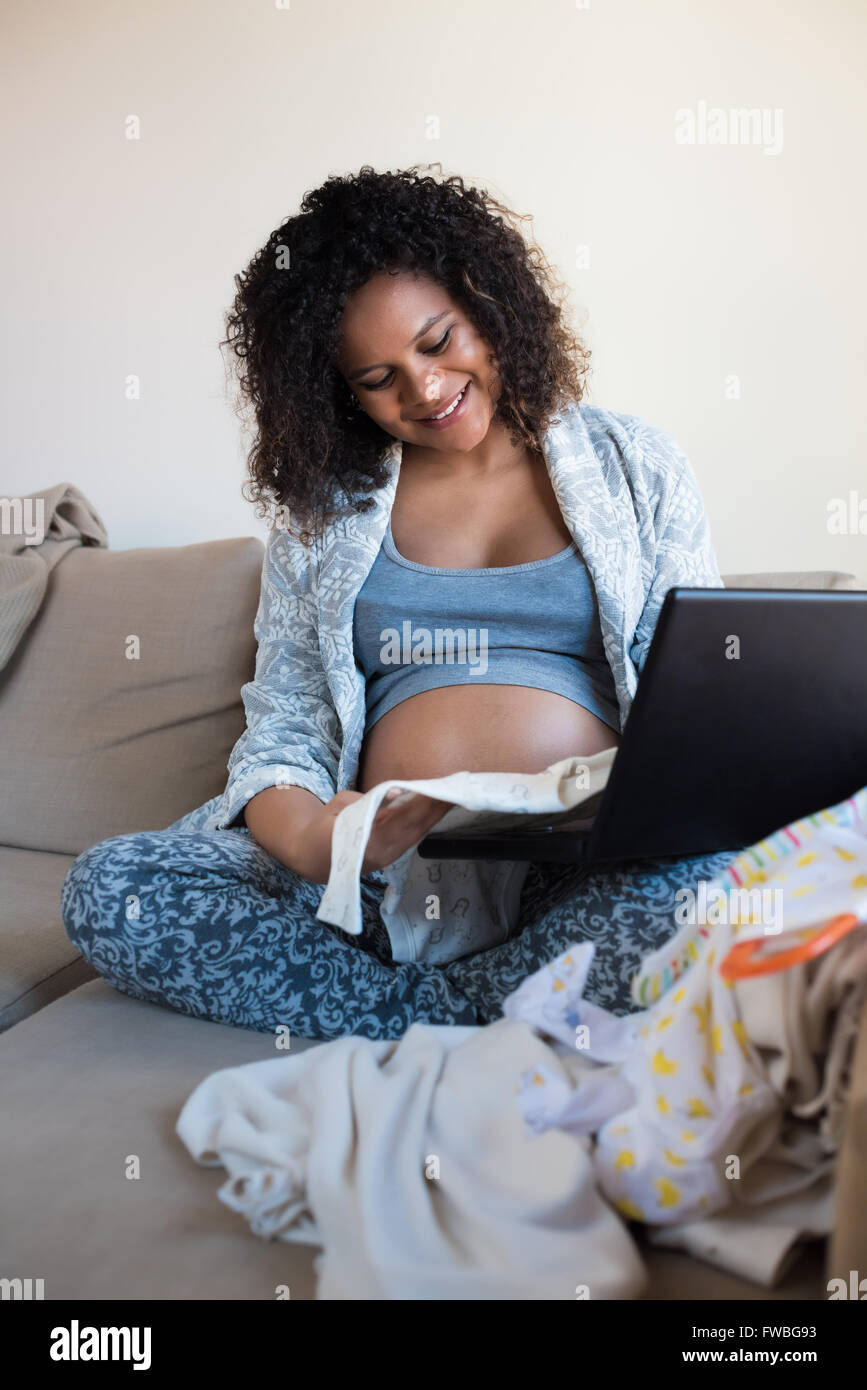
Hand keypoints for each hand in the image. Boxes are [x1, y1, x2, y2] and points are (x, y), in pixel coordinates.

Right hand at [292, 788, 452, 882]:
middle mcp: (381, 852)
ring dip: (435, 815)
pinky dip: (426, 823)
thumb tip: (396, 793)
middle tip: (454, 788)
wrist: (312, 859)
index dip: (421, 802)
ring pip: (417, 834)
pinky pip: (412, 838)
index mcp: (367, 839)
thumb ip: (369, 799)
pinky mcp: (390, 858)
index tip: (436, 787)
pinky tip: (436, 811)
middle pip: (415, 826)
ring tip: (451, 797)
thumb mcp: (339, 804)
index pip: (401, 816)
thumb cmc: (323, 827)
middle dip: (435, 807)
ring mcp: (387, 858)